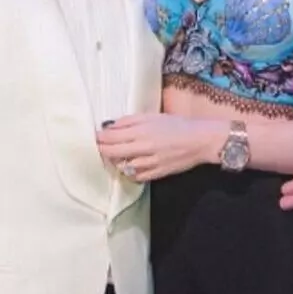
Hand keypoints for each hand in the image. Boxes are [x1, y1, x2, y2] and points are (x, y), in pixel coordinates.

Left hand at [96, 113, 223, 182]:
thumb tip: (110, 126)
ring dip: (115, 161)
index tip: (93, 136)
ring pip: (122, 166)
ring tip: (115, 155)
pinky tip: (130, 165)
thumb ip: (129, 121)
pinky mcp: (156, 174)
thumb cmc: (176, 124)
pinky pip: (135, 177)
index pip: (110, 138)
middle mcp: (142, 148)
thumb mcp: (151, 116)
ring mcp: (148, 163)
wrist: (199, 141)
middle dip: (101, 150)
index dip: (98, 138)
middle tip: (97, 147)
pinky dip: (129, 172)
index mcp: (140, 131)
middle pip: (111, 153)